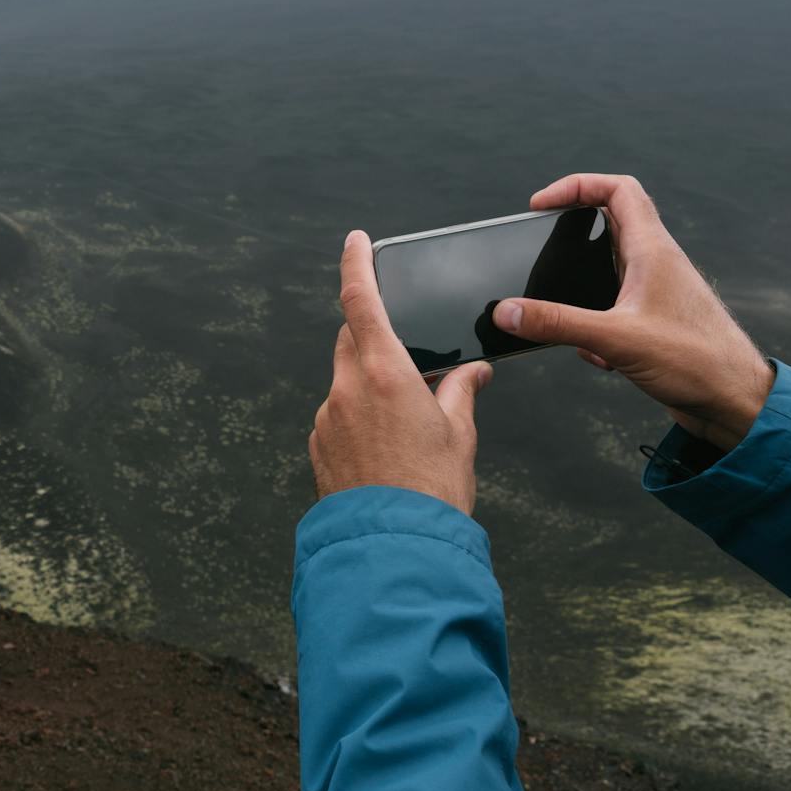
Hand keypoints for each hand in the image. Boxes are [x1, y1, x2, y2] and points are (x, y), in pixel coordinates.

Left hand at [309, 231, 492, 513]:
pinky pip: (337, 418)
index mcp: (383, 373)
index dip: (356, 264)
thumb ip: (460, 393)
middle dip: (373, 338)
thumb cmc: (433, 491)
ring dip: (368, 388)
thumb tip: (472, 374)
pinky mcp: (318, 448)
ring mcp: (327, 420)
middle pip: (351, 341)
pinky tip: (385, 451)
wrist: (394, 549)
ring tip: (405, 426)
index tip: (356, 241)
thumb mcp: (459, 435)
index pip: (360, 300)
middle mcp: (346, 390)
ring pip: (345, 383)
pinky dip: (357, 420)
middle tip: (404, 356)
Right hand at [494, 174, 773, 452]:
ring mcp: (656, 291)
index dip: (576, 186)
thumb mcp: (615, 339)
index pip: (617, 190)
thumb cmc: (698, 363)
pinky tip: (597, 355)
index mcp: (652, 250)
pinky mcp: (654, 321)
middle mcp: (656, 263)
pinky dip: (595, 325)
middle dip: (573, 232)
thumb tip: (507, 312)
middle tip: (543, 241)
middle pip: (612, 221)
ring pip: (610, 267)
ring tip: (564, 308)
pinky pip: (614, 307)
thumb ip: (557, 323)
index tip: (541, 205)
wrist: (735, 401)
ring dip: (583, 285)